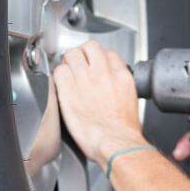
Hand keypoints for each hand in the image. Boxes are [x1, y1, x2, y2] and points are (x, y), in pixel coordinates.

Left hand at [53, 41, 146, 166]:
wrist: (116, 144)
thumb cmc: (124, 133)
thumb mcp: (131, 103)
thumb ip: (120, 89)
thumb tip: (113, 89)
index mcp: (121, 77)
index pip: (109, 54)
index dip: (99, 59)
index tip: (95, 65)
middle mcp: (104, 74)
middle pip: (90, 47)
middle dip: (83, 53)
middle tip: (78, 63)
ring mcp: (85, 80)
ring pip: (72, 54)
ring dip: (68, 61)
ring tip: (68, 72)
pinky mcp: (68, 91)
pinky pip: (59, 71)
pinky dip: (58, 75)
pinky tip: (61, 84)